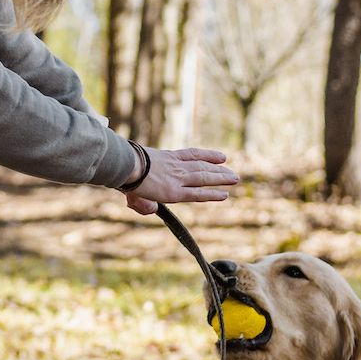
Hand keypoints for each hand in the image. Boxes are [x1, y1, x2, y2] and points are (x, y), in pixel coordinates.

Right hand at [121, 146, 238, 215]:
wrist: (126, 165)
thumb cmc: (125, 164)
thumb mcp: (136, 167)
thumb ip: (144, 180)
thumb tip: (151, 205)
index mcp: (167, 156)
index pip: (192, 154)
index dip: (208, 155)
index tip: (221, 157)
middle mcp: (176, 166)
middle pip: (202, 166)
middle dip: (219, 169)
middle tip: (232, 172)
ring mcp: (177, 179)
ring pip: (204, 177)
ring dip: (221, 178)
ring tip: (235, 179)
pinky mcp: (175, 193)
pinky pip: (198, 194)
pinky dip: (212, 194)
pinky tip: (224, 194)